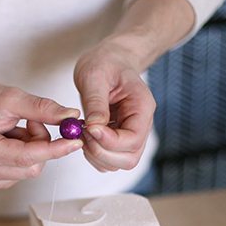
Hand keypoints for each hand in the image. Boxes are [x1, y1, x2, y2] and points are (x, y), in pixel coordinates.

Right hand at [0, 81, 81, 189]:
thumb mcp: (9, 97)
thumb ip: (41, 108)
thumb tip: (71, 117)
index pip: (27, 156)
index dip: (55, 149)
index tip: (75, 140)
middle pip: (33, 166)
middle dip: (41, 142)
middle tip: (30, 121)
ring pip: (32, 169)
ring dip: (33, 147)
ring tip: (15, 130)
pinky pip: (25, 172)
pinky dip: (27, 155)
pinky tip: (12, 142)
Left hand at [74, 41, 155, 171]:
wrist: (110, 61)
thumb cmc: (105, 62)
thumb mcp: (95, 75)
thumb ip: (95, 102)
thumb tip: (94, 127)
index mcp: (142, 108)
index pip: (133, 139)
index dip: (109, 141)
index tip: (89, 128)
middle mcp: (140, 126)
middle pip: (128, 159)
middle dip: (101, 152)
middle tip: (83, 132)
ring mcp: (130, 135)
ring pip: (117, 163)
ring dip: (95, 155)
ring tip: (82, 132)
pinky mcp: (118, 140)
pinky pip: (108, 160)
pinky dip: (93, 155)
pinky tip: (85, 136)